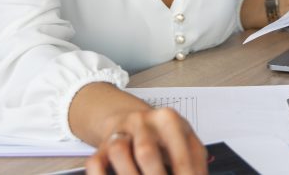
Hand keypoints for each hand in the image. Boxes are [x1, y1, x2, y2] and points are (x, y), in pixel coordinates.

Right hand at [86, 108, 207, 174]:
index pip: (184, 154)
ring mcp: (119, 132)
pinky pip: (96, 163)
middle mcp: (142, 122)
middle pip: (147, 152)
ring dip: (129, 174)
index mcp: (169, 119)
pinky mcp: (101, 147)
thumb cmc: (163, 137)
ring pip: (118, 151)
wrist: (130, 120)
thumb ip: (192, 160)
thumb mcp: (183, 140)